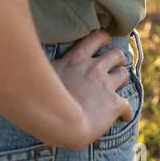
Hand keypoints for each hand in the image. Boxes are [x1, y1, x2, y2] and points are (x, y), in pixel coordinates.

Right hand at [52, 29, 133, 148]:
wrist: (59, 122)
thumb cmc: (43, 99)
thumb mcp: (41, 75)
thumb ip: (46, 66)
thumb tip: (32, 59)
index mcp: (77, 60)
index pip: (95, 39)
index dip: (103, 38)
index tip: (106, 40)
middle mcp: (94, 69)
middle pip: (116, 55)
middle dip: (118, 59)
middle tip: (117, 65)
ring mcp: (106, 85)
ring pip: (124, 75)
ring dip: (123, 79)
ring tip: (120, 86)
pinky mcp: (114, 103)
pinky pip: (127, 106)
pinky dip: (126, 112)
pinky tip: (124, 118)